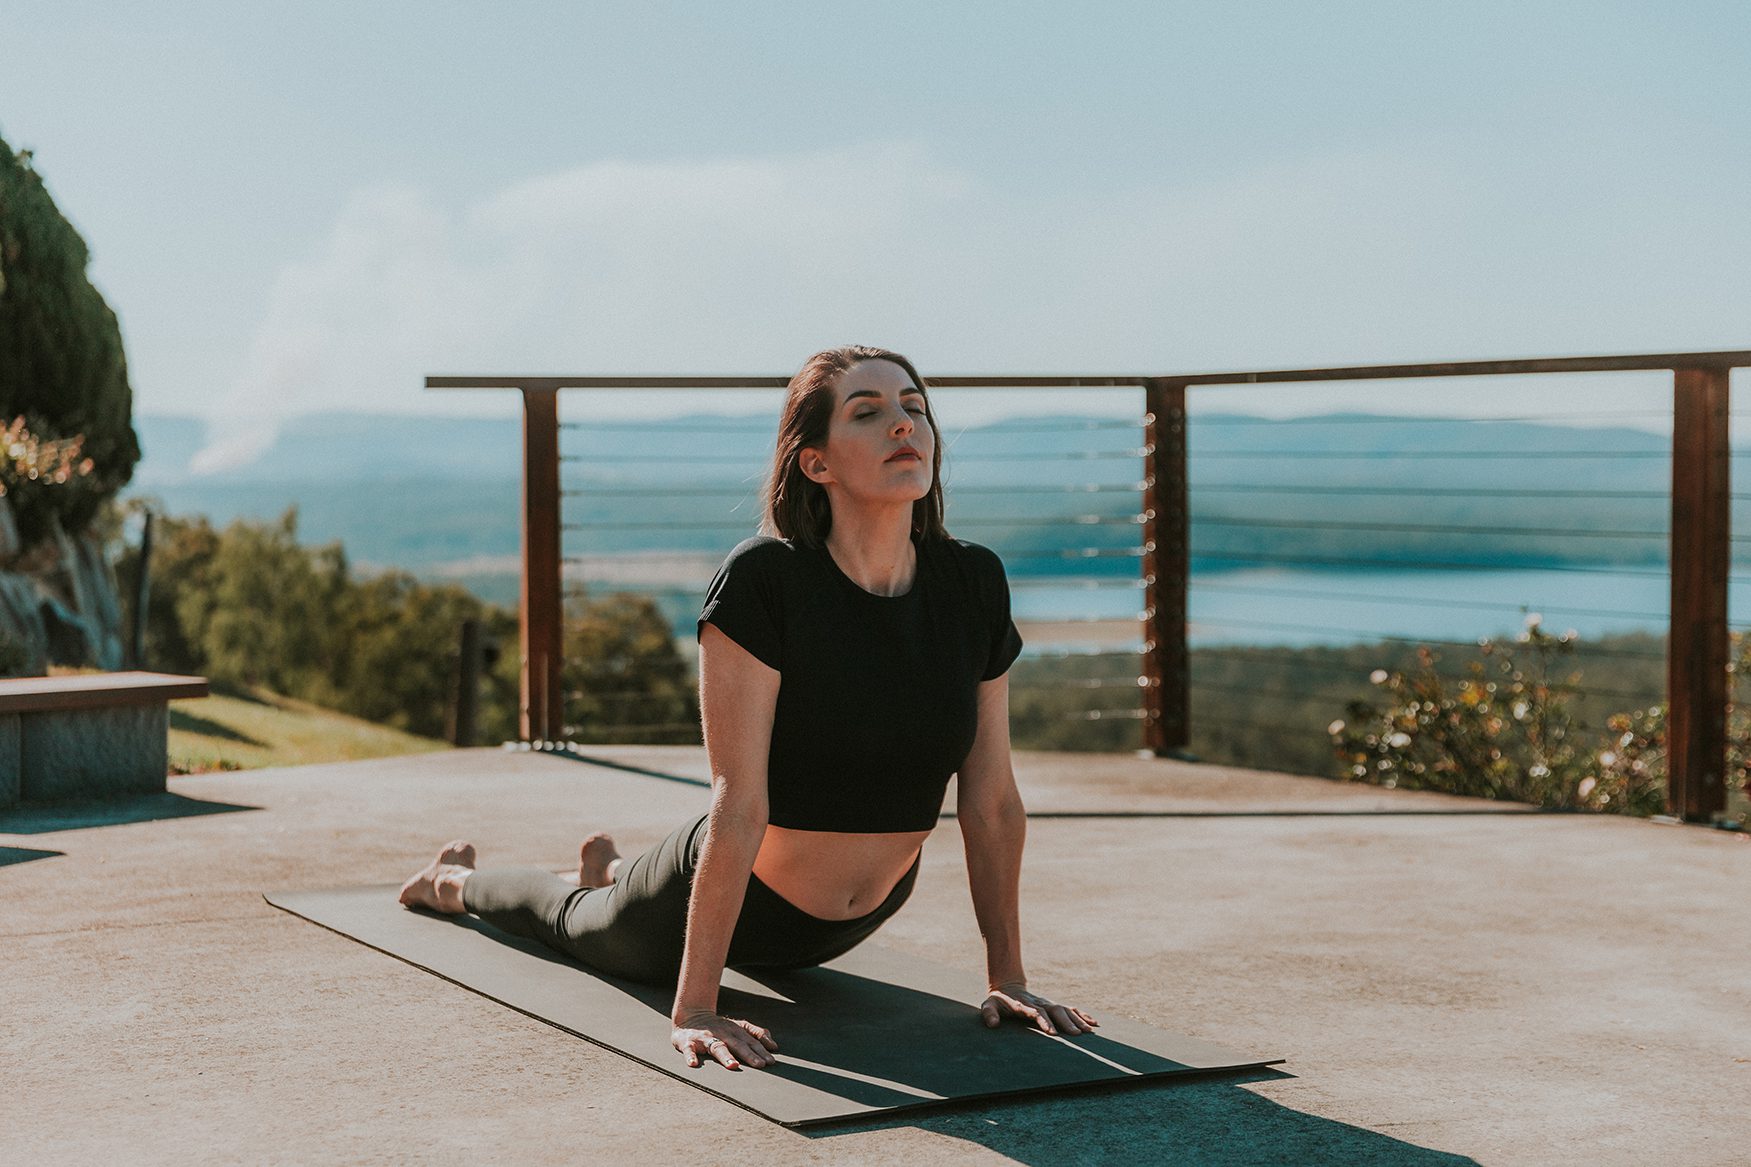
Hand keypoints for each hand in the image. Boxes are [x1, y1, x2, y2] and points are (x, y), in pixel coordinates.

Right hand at [671, 1009, 778, 1070]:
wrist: (691, 1015)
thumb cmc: (719, 1026)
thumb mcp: (739, 1027)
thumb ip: (756, 1034)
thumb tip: (774, 1046)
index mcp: (735, 1031)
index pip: (750, 1042)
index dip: (761, 1051)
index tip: (771, 1061)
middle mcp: (722, 1034)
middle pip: (737, 1045)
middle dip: (749, 1054)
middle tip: (760, 1065)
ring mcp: (705, 1038)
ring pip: (717, 1047)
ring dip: (725, 1056)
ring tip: (733, 1066)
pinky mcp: (688, 1042)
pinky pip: (689, 1050)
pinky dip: (690, 1056)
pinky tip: (693, 1064)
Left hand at [981, 982, 1099, 1035]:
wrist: (1008, 987)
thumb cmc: (998, 1001)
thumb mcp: (989, 1005)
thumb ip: (989, 1013)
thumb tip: (992, 1024)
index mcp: (1024, 1005)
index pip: (1036, 1013)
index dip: (1044, 1021)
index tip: (1052, 1032)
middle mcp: (1039, 1003)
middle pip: (1055, 1010)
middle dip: (1066, 1022)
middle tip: (1076, 1035)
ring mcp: (1047, 1004)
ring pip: (1066, 1010)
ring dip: (1078, 1020)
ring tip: (1089, 1032)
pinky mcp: (1053, 1006)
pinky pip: (1071, 1009)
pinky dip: (1082, 1015)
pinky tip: (1093, 1023)